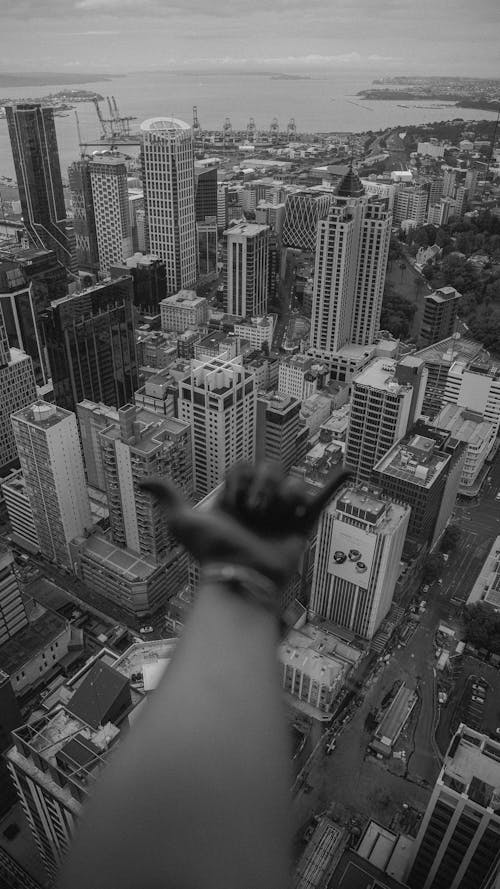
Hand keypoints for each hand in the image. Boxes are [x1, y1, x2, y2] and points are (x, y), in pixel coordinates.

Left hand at [140, 462, 350, 588]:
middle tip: (255, 511)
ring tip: (275, 515)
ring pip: (292, 484)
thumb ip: (167, 497)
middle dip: (263, 485)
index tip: (233, 503)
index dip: (239, 480)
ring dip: (284, 495)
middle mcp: (260, 506)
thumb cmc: (213, 553)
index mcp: (236, 501)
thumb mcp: (184, 522)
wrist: (243, 576)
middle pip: (271, 470)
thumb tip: (144, 478)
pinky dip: (334, 485)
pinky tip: (347, 470)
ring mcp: (282, 516)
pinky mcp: (303, 527)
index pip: (242, 468)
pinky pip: (320, 501)